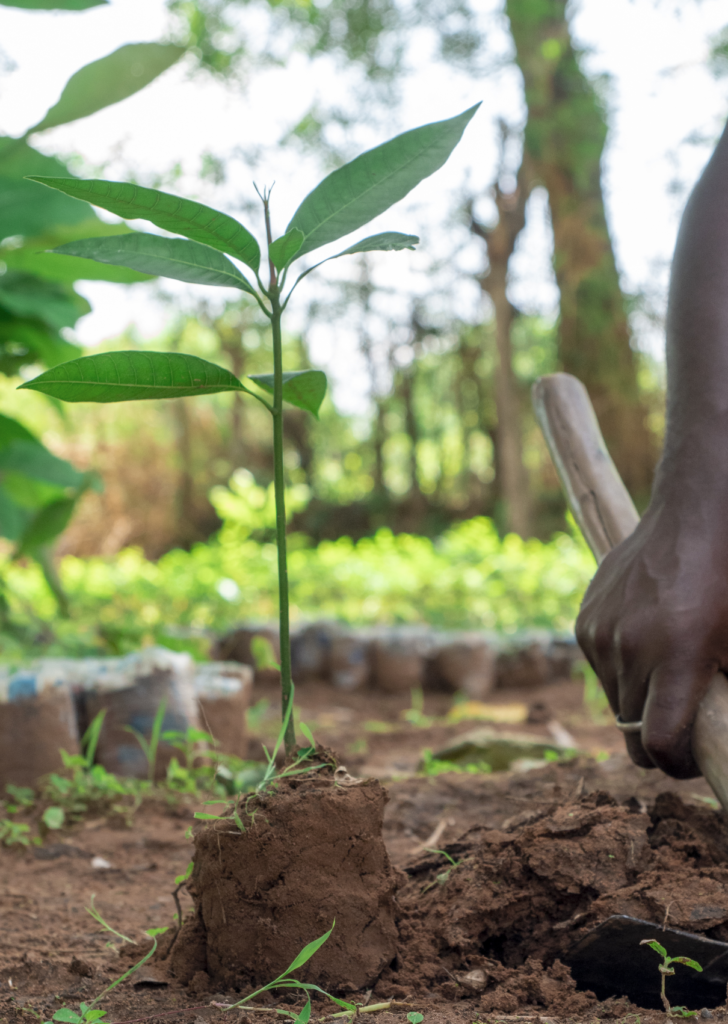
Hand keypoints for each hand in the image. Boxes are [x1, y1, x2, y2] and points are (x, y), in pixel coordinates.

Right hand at [576, 483, 727, 778]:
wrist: (695, 515)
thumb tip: (722, 738)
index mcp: (676, 655)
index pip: (657, 743)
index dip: (677, 765)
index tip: (692, 758)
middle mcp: (629, 647)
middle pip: (631, 731)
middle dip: (658, 736)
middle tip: (687, 716)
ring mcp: (600, 633)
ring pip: (614, 701)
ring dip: (640, 700)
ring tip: (670, 668)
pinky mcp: (585, 620)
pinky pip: (601, 668)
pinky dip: (623, 668)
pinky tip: (649, 639)